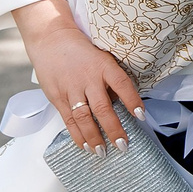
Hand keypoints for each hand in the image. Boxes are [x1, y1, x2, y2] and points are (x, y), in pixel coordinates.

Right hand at [13, 0, 144, 154]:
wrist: (51, 39)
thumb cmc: (82, 51)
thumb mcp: (102, 58)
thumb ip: (110, 80)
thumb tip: (120, 105)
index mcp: (103, 66)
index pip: (122, 84)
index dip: (132, 100)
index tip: (141, 116)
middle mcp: (88, 78)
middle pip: (102, 107)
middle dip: (113, 129)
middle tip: (123, 145)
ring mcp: (71, 89)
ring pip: (84, 118)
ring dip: (94, 137)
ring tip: (103, 152)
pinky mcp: (57, 97)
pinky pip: (68, 120)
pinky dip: (77, 135)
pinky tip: (85, 146)